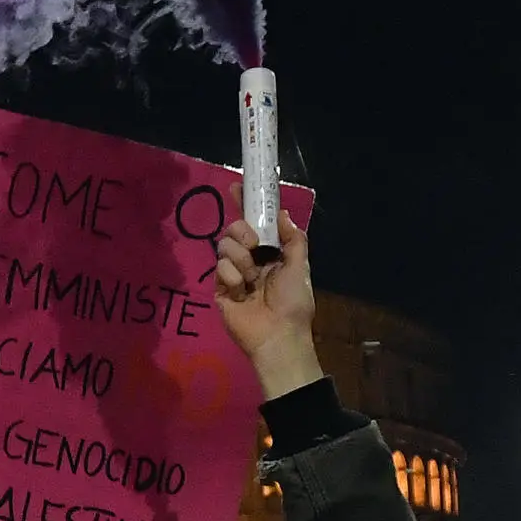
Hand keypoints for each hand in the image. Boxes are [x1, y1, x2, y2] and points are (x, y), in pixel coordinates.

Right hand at [210, 213, 323, 396]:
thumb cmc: (293, 302)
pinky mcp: (220, 288)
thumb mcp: (300, 266)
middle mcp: (250, 260)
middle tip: (254, 245)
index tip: (237, 187)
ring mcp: (233, 274)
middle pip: (234, 229)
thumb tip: (283, 213)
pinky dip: (233, 277)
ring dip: (241, 258)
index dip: (245, 205)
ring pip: (224, 245)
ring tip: (252, 278)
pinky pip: (220, 267)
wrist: (278, 334)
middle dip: (242, 231)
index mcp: (269, 254)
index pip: (254, 224)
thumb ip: (293, 238)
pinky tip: (242, 293)